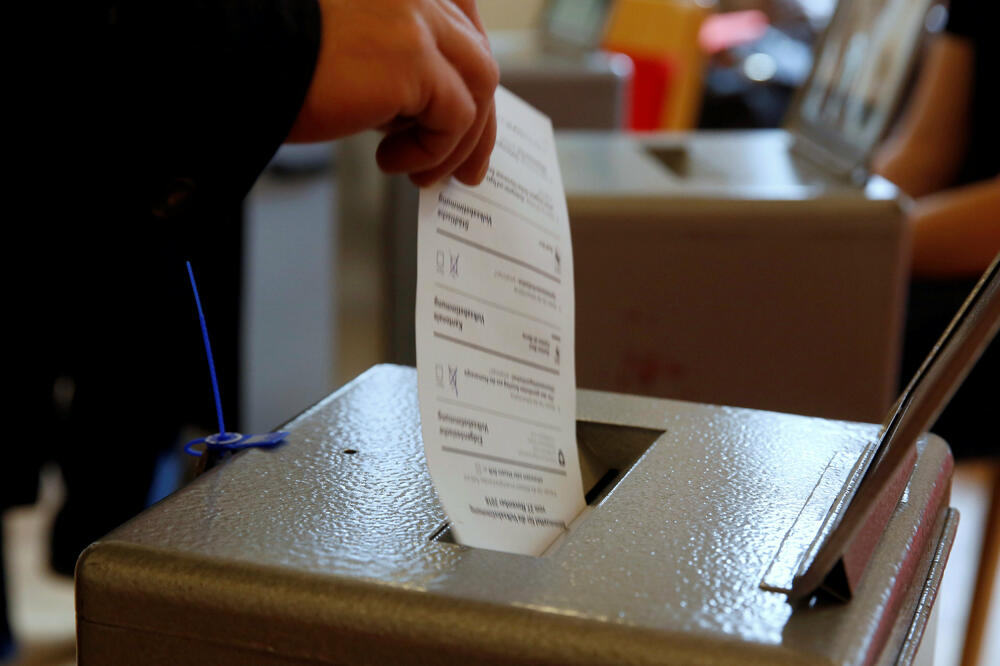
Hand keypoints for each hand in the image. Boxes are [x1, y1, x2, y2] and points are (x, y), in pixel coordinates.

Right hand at [287, 0, 499, 185]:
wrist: (233, 58)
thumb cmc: (275, 61)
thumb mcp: (350, 58)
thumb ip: (394, 69)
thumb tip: (426, 112)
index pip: (463, 23)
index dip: (468, 77)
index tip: (465, 123)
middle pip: (476, 57)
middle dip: (478, 122)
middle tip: (465, 170)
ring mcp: (416, 20)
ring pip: (478, 86)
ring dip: (457, 143)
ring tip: (421, 175)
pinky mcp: (411, 60)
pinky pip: (454, 117)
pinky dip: (431, 151)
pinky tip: (389, 162)